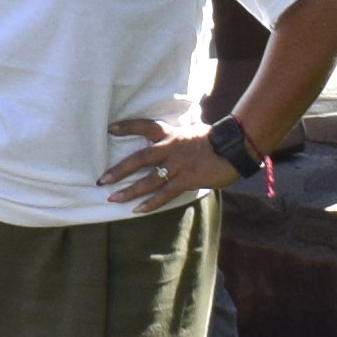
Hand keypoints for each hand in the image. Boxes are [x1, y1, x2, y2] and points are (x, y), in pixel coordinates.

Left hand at [100, 117, 244, 210]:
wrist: (235, 147)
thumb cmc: (214, 140)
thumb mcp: (192, 131)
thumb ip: (177, 137)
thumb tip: (168, 140)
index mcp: (171, 134)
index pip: (145, 126)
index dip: (127, 127)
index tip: (110, 129)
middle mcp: (170, 148)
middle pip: (139, 158)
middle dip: (119, 170)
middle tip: (101, 180)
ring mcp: (178, 165)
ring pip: (149, 180)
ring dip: (129, 190)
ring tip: (112, 198)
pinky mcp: (187, 179)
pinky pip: (166, 193)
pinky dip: (151, 202)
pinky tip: (137, 210)